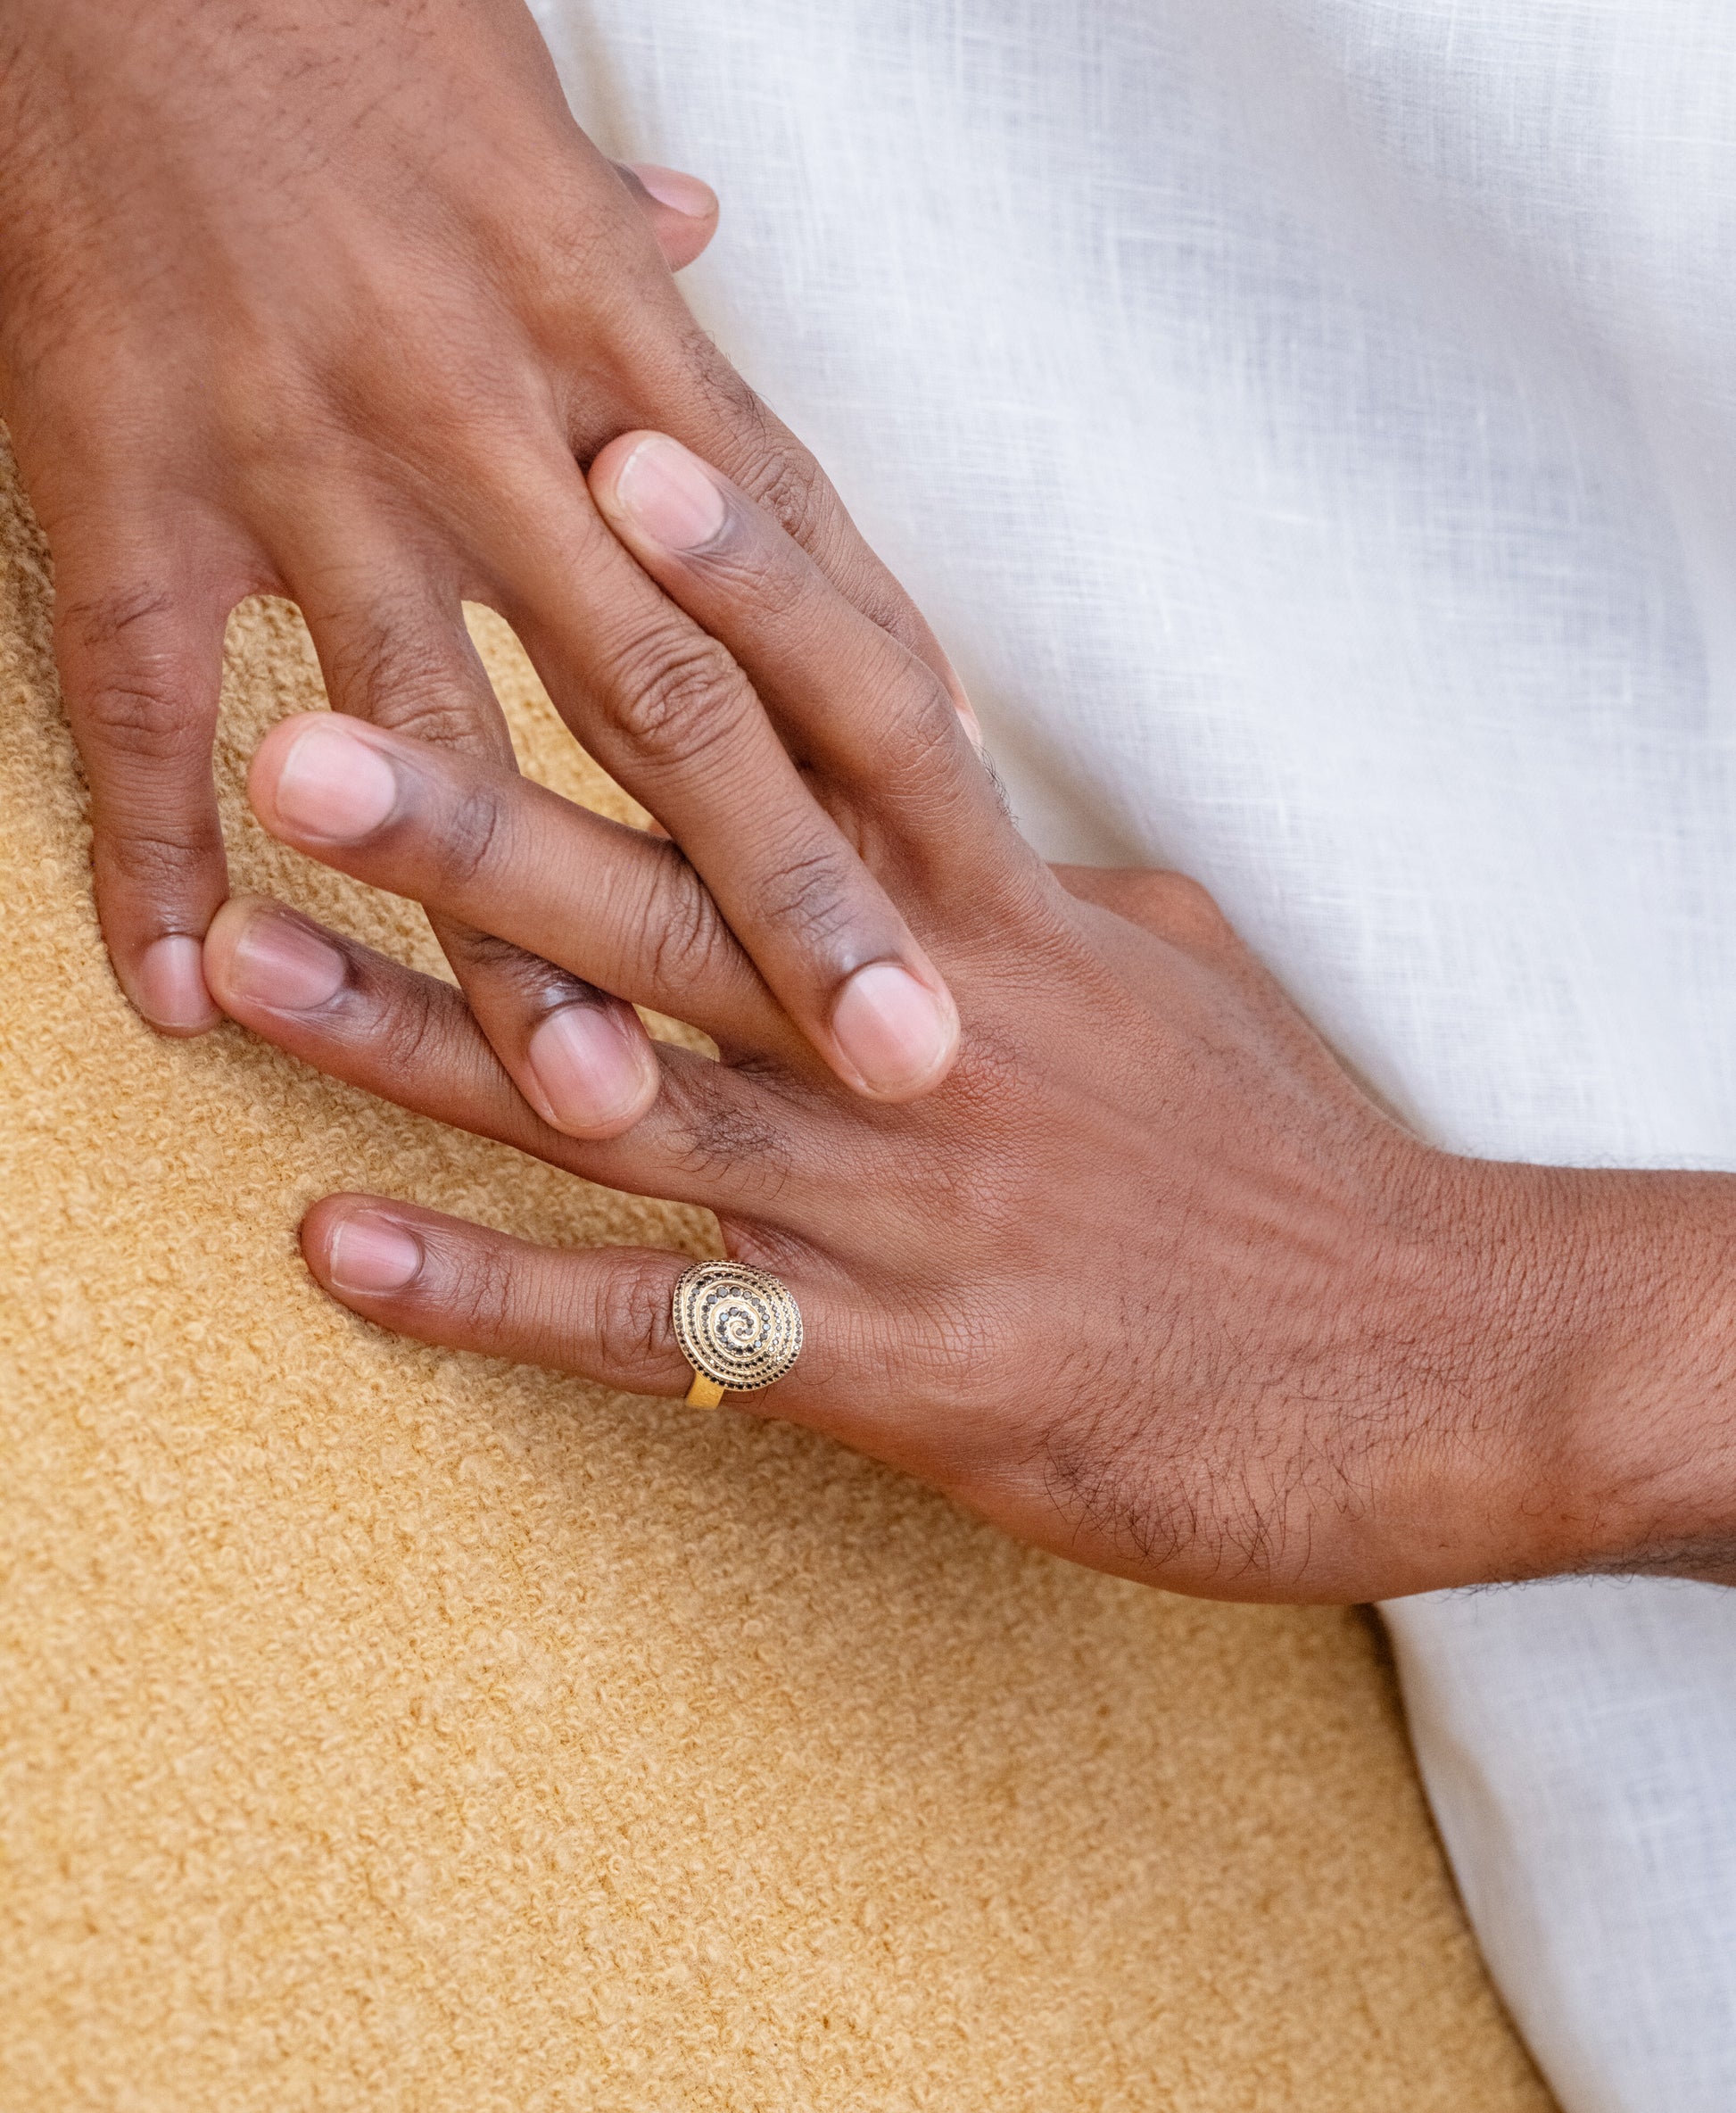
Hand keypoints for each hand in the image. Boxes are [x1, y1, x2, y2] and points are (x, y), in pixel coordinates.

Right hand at [0, 0, 965, 1122]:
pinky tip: (181, 996)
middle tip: (897, 1060)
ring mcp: (309, 456)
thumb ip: (627, 239)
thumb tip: (707, 238)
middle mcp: (492, 417)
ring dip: (518, 945)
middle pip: (674, 702)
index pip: (793, 583)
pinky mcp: (127, 471)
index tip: (976, 896)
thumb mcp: (534, 113)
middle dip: (792, 897)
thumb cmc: (348, 8)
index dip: (892, 754)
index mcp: (617, 335)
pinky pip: (142, 701)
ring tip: (606, 1108)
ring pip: (442, 741)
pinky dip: (158, 855)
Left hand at [202, 431, 1735, 1600]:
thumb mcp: (1181, 979)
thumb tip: (975, 850)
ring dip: (418, 1042)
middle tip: (300, 735)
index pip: (866, 716)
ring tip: (241, 968)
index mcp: (1007, 920)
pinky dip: (489, 1294)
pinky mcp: (893, 1369)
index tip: (615, 462)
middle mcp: (924, 1040)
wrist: (1427, 1370)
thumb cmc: (1299, 1168)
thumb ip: (1040, 899)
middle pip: (687, 902)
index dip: (749, 579)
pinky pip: (655, 1326)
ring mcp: (896, 1206)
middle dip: (486, 819)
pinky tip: (341, 1251)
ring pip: (621, 1105)